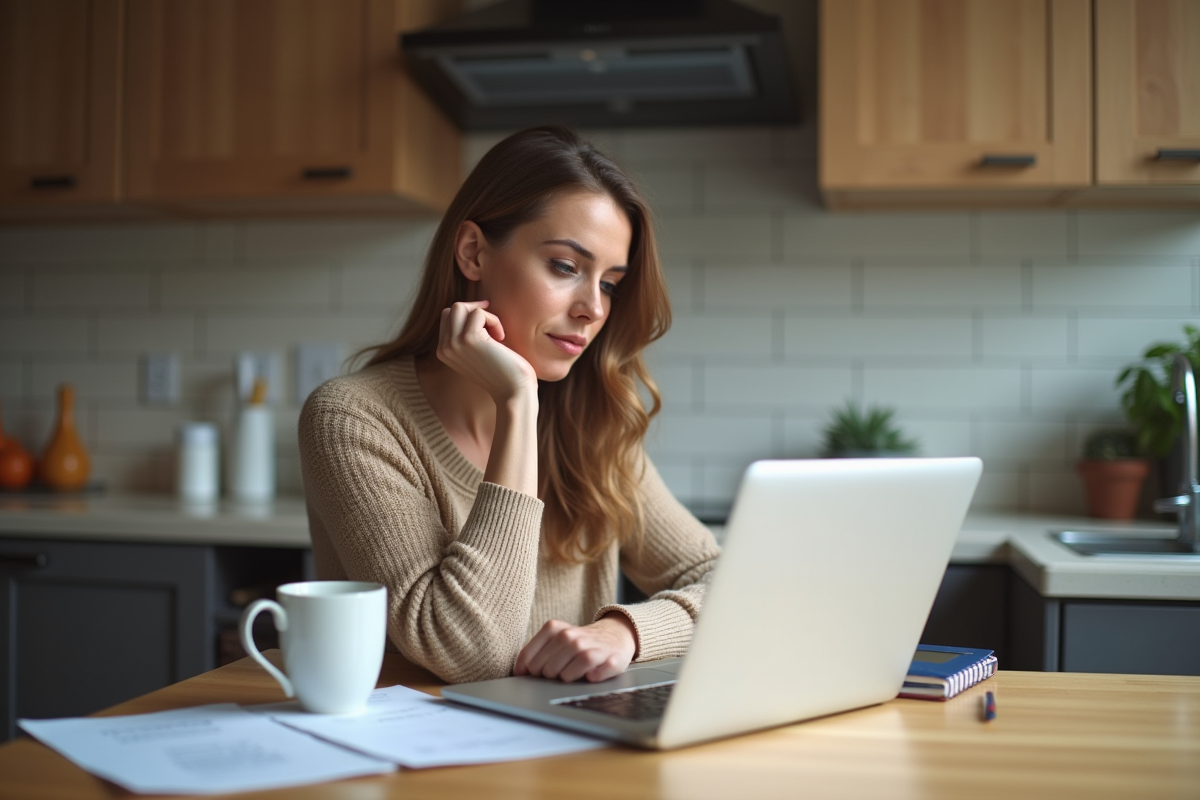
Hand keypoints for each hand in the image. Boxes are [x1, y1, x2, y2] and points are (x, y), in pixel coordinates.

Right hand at [436, 300, 536, 401]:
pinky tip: (501, 338)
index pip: (448, 317)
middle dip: (475, 311)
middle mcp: (444, 348)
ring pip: (460, 307)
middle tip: (494, 327)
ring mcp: (454, 344)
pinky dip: (494, 320)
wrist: (514, 392)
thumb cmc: (504, 371)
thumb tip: (473, 305)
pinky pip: (478, 313)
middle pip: (452, 309)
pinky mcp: (468, 339)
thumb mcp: (479, 352)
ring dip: (484, 315)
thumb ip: (468, 335)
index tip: (489, 329)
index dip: (470, 316)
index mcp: (444, 351)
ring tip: (497, 334)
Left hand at [513, 614, 636, 682]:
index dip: (526, 672)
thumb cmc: (579, 643)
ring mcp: (592, 647)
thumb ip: (535, 652)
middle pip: (547, 668)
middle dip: (547, 677)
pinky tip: (590, 676)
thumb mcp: (556, 639)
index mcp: (555, 628)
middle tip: (555, 675)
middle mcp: (572, 636)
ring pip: (568, 672)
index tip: (529, 676)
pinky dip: (592, 677)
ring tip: (570, 676)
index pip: (529, 658)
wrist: (614, 635)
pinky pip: (596, 673)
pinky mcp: (611, 659)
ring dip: (565, 678)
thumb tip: (519, 673)